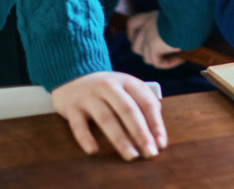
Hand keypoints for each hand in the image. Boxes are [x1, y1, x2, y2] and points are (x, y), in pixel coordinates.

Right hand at [50, 71, 165, 160]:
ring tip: (131, 156)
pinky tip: (93, 151)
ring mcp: (89, 96)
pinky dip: (86, 138)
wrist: (72, 77)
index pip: (146, 102)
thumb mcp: (126, 88)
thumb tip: (157, 130)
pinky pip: (78, 124)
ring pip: (106, 118)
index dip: (156, 123)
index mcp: (127, 81)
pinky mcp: (72, 107)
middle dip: (141, 133)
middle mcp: (109, 86)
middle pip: (128, 110)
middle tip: (150, 153)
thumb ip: (142, 103)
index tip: (161, 143)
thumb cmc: (106, 89)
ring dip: (120, 139)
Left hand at [127, 10, 185, 69]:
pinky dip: (169, 63)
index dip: (133, 34)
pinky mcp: (153, 46)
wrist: (190, 16)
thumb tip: (173, 37)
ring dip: (160, 59)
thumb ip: (169, 25)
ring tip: (177, 57)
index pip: (132, 23)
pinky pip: (157, 63)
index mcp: (151, 16)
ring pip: (146, 57)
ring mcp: (148, 37)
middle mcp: (147, 26)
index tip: (141, 40)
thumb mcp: (176, 17)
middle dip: (146, 54)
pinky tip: (181, 59)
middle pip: (136, 46)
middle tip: (162, 54)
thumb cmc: (189, 15)